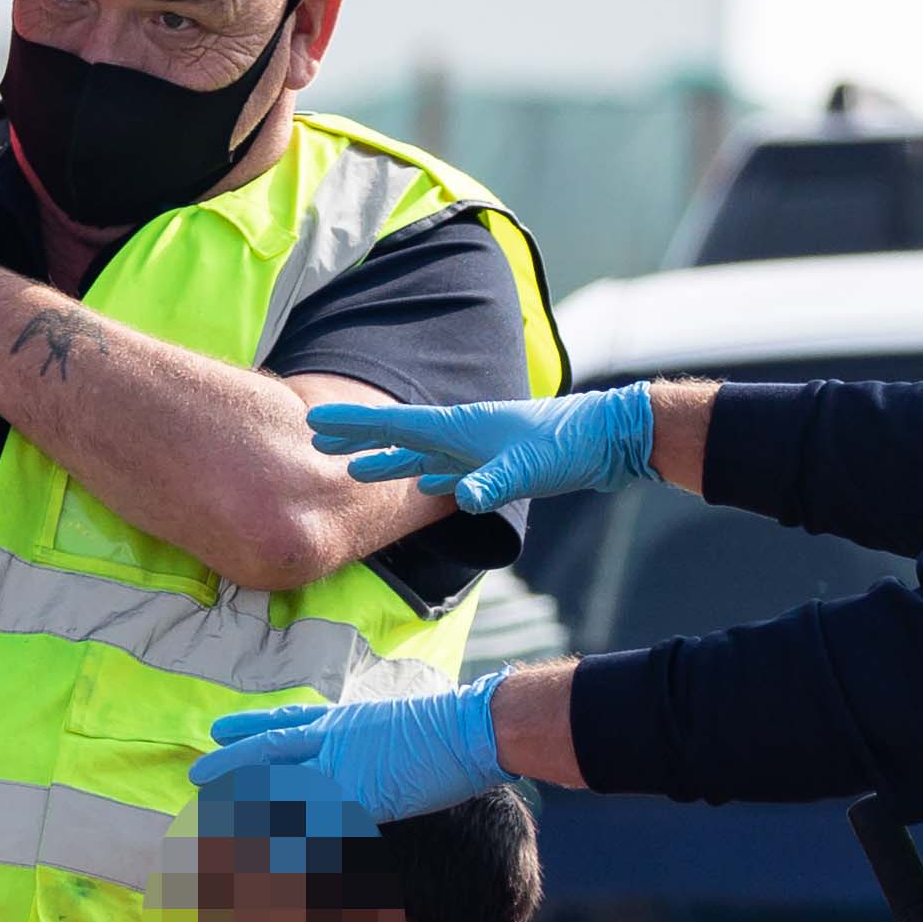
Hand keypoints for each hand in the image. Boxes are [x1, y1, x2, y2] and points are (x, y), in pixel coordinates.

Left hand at [191, 675, 511, 835]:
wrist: (472, 726)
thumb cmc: (449, 726)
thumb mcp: (397, 723)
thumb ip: (370, 737)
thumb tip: (366, 747)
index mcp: (343, 720)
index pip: (284, 722)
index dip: (248, 726)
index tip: (219, 731)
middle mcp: (334, 739)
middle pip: (267, 749)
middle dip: (229, 763)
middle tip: (194, 776)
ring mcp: (342, 766)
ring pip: (279, 786)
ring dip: (246, 806)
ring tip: (211, 820)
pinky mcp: (356, 796)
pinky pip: (312, 824)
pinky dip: (288, 842)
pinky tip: (261, 857)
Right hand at [306, 383, 657, 514]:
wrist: (607, 439)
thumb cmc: (568, 447)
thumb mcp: (528, 467)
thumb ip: (493, 482)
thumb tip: (462, 499)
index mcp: (459, 428)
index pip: (394, 426)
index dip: (353, 426)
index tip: (315, 422)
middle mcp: (461, 434)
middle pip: (396, 437)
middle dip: (358, 440)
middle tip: (318, 441)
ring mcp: (476, 449)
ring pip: (417, 455)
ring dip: (386, 462)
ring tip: (354, 470)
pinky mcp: (494, 465)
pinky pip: (445, 471)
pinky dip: (424, 476)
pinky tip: (420, 485)